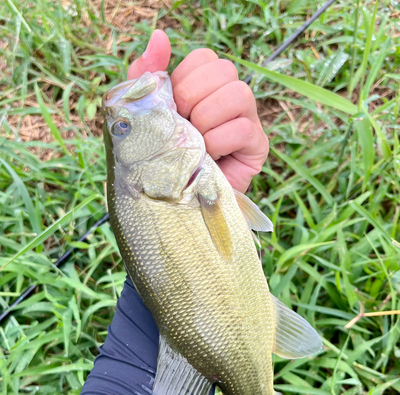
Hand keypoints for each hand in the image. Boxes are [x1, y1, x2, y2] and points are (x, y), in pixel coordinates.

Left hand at [127, 30, 268, 193]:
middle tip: (183, 126)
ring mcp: (248, 121)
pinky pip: (243, 128)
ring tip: (196, 142)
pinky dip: (219, 141)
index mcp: (205, 87)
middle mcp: (230, 98)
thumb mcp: (147, 114)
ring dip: (207, 119)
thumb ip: (149, 75)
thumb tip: (159, 35)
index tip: (172, 107)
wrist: (171, 199)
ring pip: (239, 93)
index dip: (183, 79)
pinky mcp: (257, 146)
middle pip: (224, 69)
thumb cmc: (160, 158)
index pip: (205, 57)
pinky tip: (209, 156)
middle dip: (193, 97)